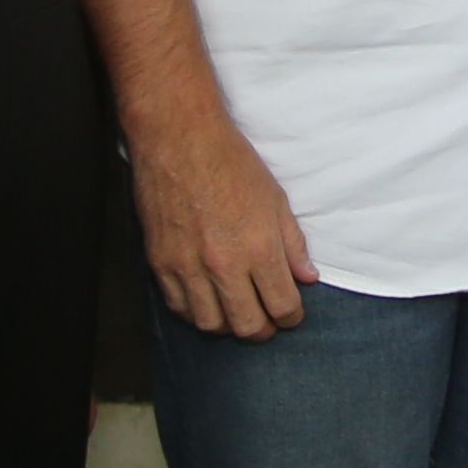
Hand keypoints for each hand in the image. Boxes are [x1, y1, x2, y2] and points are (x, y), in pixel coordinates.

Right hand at [134, 112, 317, 338]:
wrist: (179, 138)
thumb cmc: (229, 161)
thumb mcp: (275, 198)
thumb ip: (292, 243)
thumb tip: (306, 277)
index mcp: (258, 247)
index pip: (282, 306)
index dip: (292, 317)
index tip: (291, 314)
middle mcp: (223, 263)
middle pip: (247, 325)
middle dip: (263, 329)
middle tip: (267, 321)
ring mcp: (188, 266)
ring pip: (210, 324)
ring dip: (228, 324)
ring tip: (236, 312)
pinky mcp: (160, 262)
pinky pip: (179, 307)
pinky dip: (195, 312)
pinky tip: (206, 301)